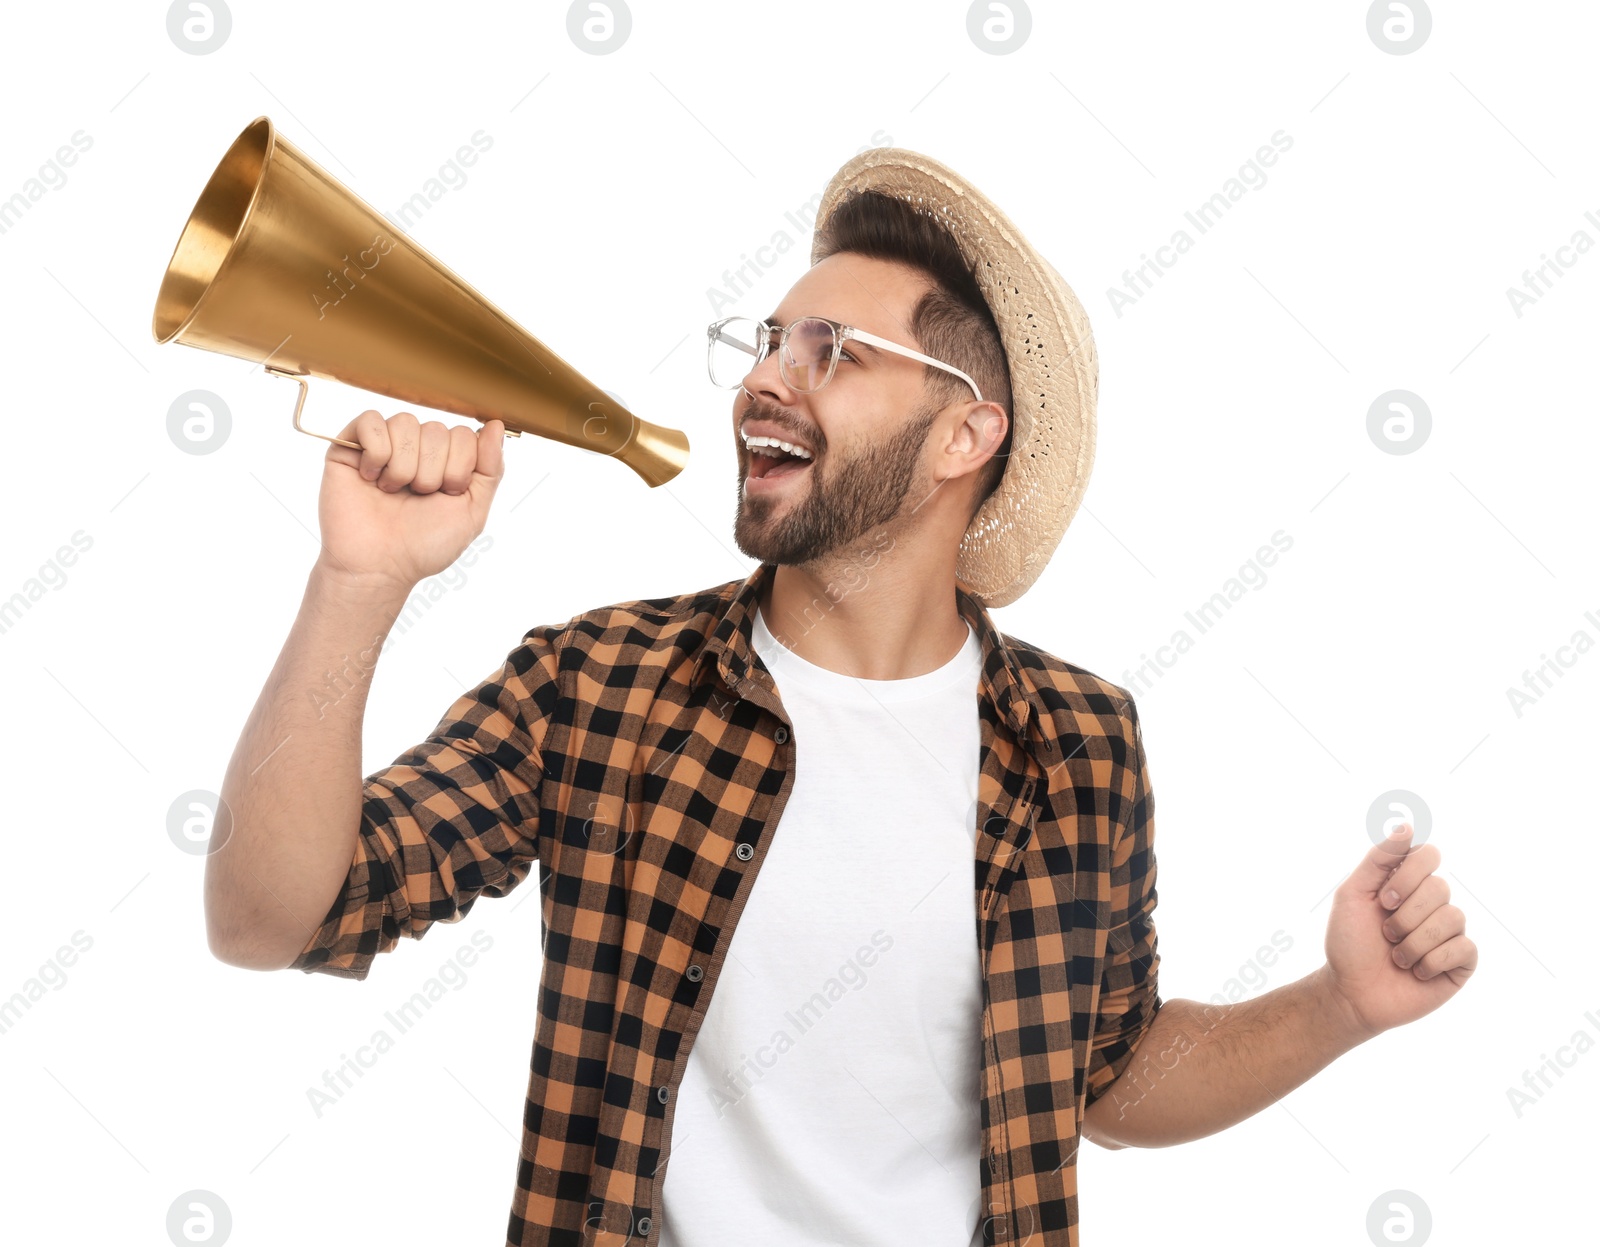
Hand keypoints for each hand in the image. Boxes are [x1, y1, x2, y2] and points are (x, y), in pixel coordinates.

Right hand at [315, 410, 506, 591]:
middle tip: (416, 496)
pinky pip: (370, 420)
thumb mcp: (471, 511)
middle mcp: (415, 449)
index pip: (464, 434)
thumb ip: (490, 469)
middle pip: (437, 429)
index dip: (459, 467)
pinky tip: (371, 478)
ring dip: (404, 466)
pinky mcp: (349, 447)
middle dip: (432, 471)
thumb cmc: (423, 545)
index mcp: (445, 460)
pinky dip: (376, 453)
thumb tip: (496, 425)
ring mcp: (382, 445)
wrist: (378, 567)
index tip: (446, 494)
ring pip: (405, 423)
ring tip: (392, 492)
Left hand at [1320, 824, 1477, 1040]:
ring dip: (1414, 942)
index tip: (1384, 898)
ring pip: (1452, 918)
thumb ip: (1379, 859)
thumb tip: (1408, 825)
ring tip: (1397, 956)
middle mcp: (1433, 904)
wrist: (1351, 992)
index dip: (1409, 875)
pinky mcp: (1461, 962)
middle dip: (1405, 915)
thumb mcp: (1353, 894)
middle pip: (1440, 887)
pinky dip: (1431, 961)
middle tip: (1385, 933)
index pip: (1429, 854)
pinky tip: (1416, 972)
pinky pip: (1463, 948)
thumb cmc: (1349, 943)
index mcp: (1408, 883)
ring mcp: (1449, 932)